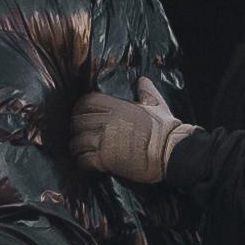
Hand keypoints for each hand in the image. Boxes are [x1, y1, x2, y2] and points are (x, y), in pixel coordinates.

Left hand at [73, 82, 188, 183]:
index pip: (86, 102)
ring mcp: (104, 141)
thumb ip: (146, 91)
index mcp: (117, 107)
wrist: (169, 152)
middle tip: (78, 134)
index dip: (80, 109)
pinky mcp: (105, 160)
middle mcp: (107, 122)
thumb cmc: (165, 129)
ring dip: (76, 147)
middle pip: (77, 122)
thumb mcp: (157, 104)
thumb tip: (143, 81)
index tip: (81, 115)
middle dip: (75, 129)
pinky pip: (83, 160)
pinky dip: (81, 162)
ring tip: (79, 151)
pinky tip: (85, 164)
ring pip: (77, 142)